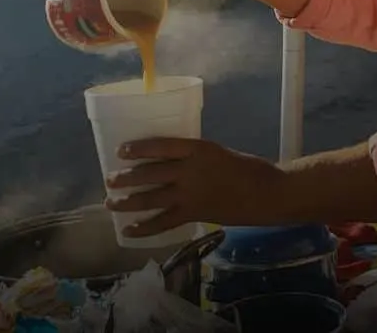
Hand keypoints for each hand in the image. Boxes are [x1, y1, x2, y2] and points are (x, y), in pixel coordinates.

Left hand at [104, 138, 282, 236]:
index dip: (139, 148)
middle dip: (126, 178)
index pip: (161, 145)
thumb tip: (168, 164)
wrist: (267, 193)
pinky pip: (164, 221)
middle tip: (109, 180)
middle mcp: (190, 170)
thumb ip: (193, 158)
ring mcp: (191, 193)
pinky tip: (129, 230)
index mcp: (198, 149)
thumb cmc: (246, 168)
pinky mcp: (194, 213)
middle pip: (150, 173)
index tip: (121, 151)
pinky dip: (145, 227)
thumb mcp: (217, 152)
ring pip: (151, 198)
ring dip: (128, 202)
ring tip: (110, 203)